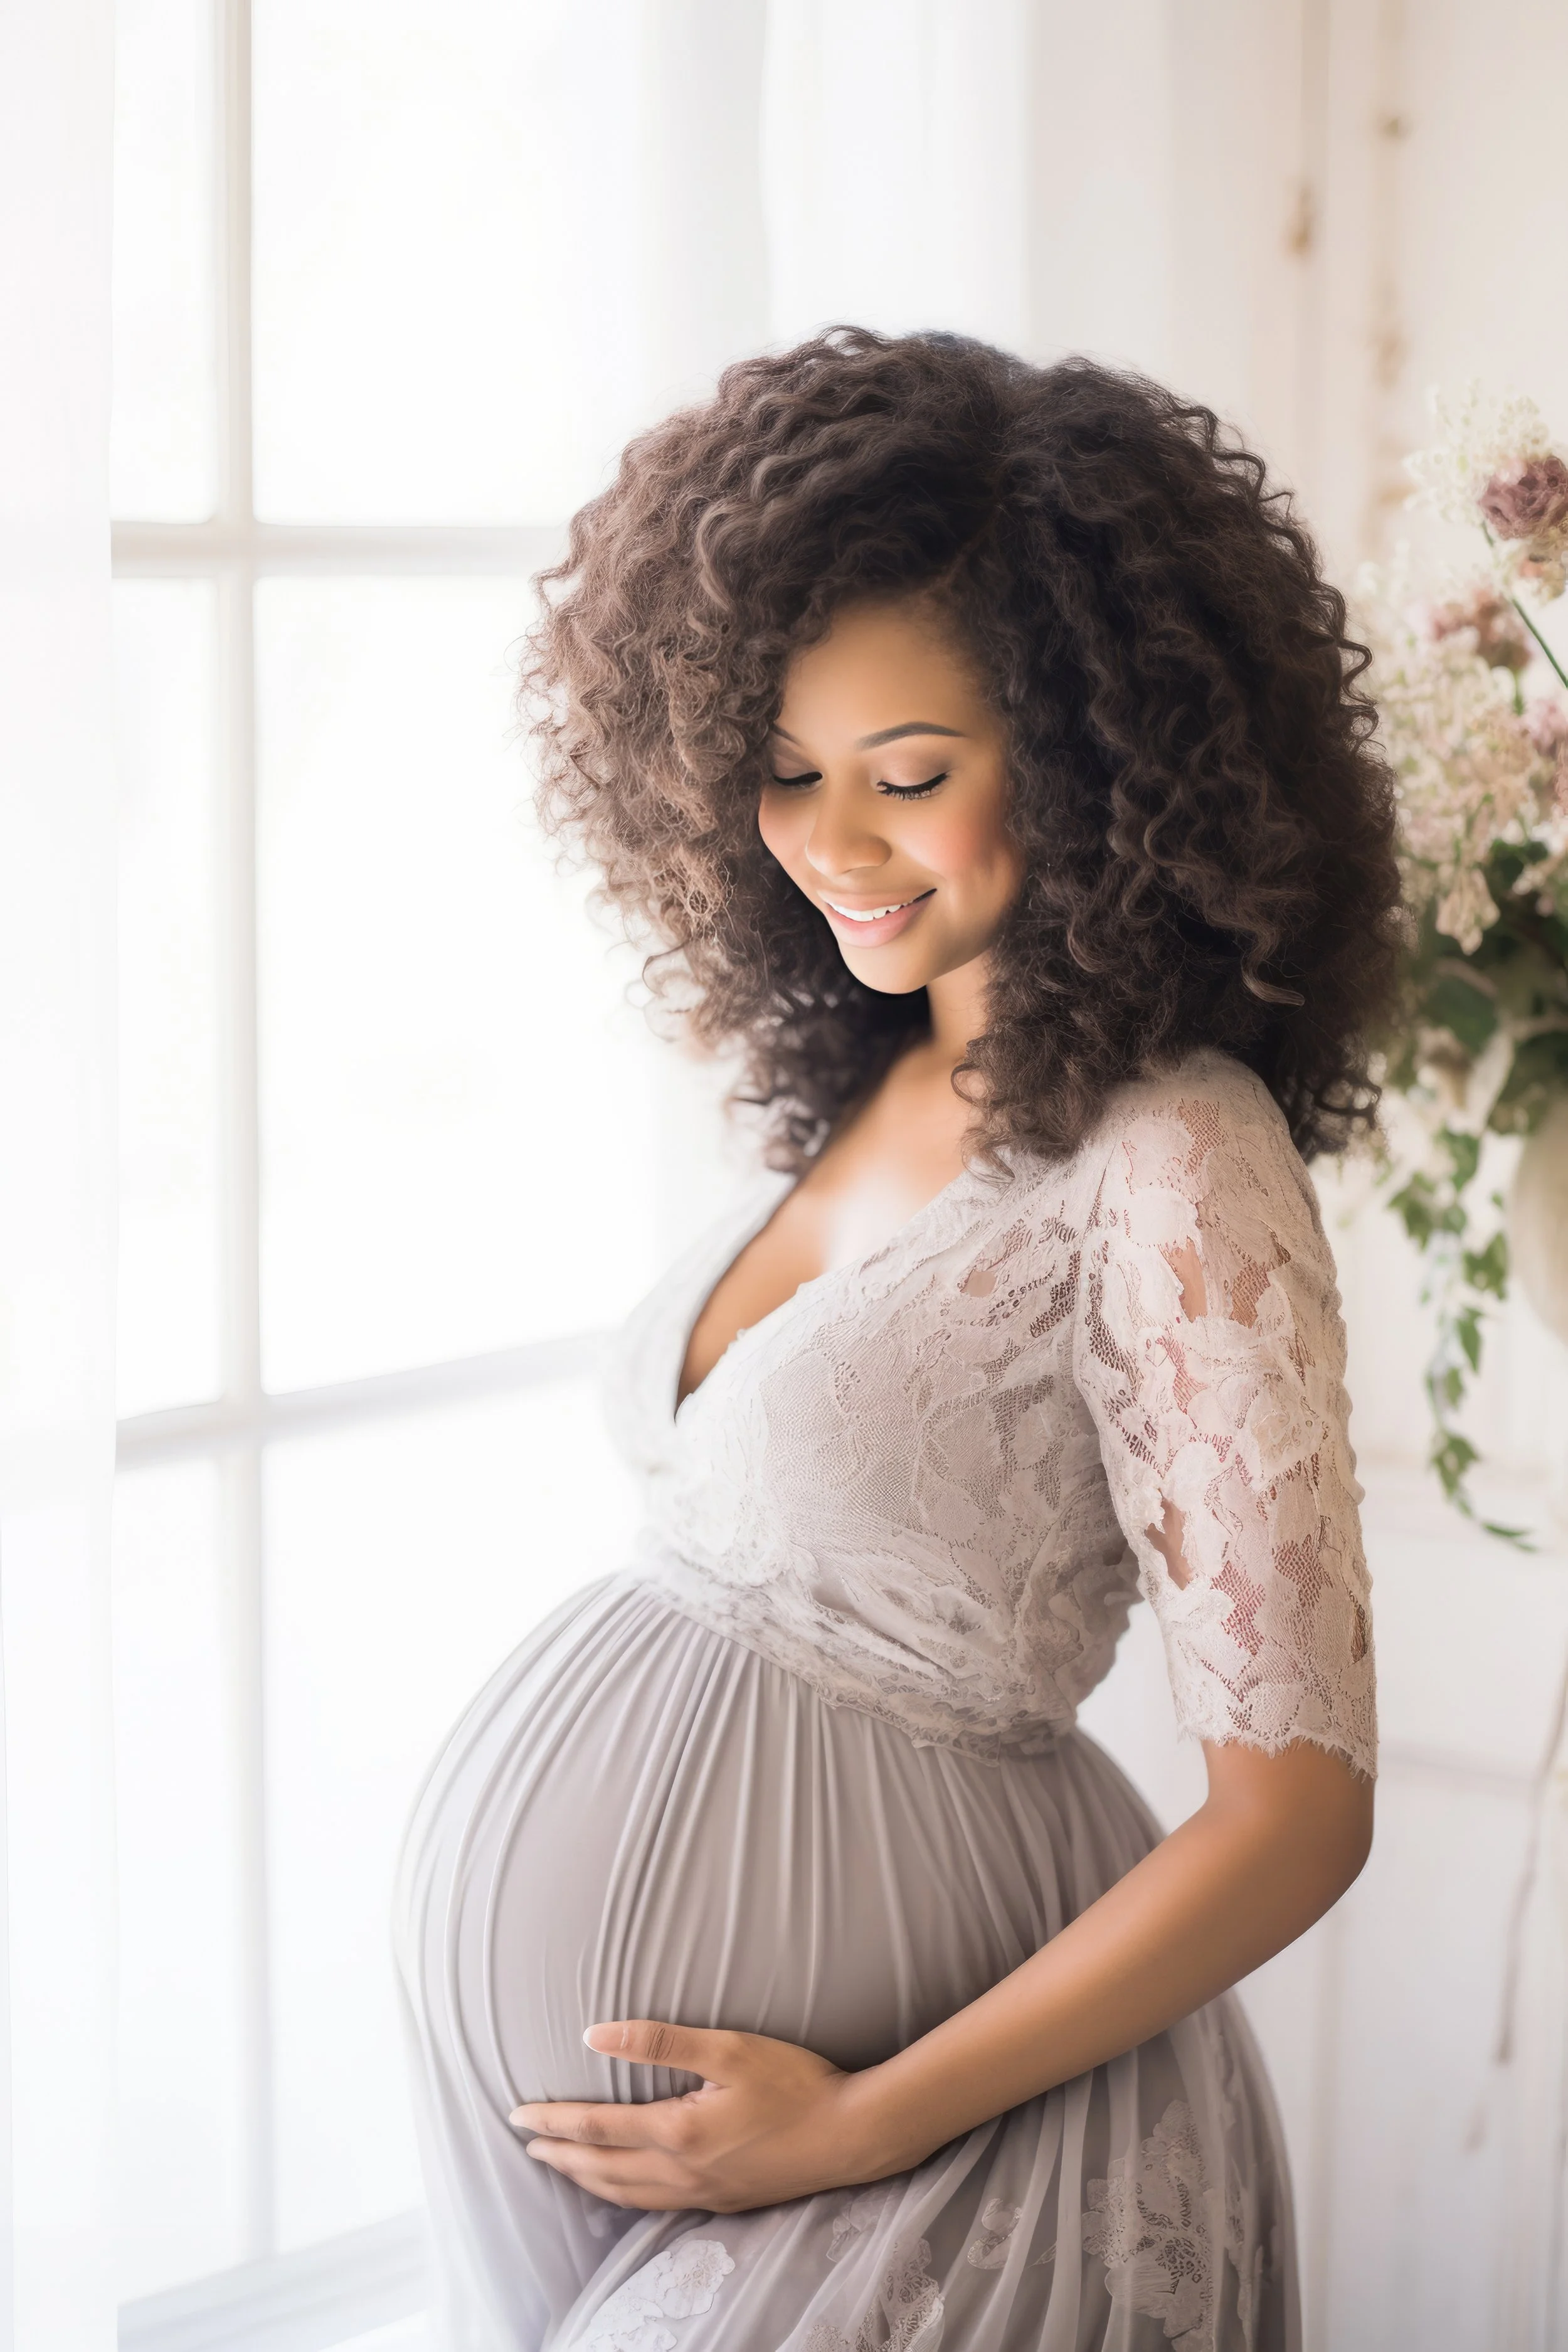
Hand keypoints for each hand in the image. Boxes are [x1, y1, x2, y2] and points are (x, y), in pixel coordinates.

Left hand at [508, 2020, 887, 2213]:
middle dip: (560, 2157)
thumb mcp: (729, 2048)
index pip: (596, 2129)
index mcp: (678, 2132)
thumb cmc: (795, 2083)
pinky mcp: (724, 2201)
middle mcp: (682, 2171)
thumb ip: (660, 2041)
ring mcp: (703, 2193)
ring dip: (587, 2180)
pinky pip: (655, 2204)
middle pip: (602, 2169)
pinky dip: (623, 2195)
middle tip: (526, 2145)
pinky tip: (624, 2188)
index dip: (553, 2122)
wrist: (850, 2135)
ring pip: (626, 2194)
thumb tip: (596, 2035)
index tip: (518, 2115)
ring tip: (562, 2167)